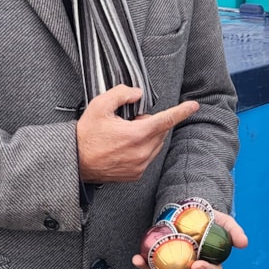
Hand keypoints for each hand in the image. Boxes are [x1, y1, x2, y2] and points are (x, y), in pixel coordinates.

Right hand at [77, 85, 197, 183]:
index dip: (181, 111)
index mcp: (136, 135)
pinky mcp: (136, 174)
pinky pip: (148, 157)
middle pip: (160, 131)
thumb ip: (121, 93)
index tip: (193, 105)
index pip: (166, 120)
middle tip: (129, 122)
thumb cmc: (86, 135)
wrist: (74, 161)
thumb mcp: (100, 105)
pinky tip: (123, 147)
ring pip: (156, 144)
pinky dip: (142, 149)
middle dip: (150, 123)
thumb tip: (138, 94)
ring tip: (123, 136)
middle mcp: (141, 152)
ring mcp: (139, 166)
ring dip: (147, 136)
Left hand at [132, 210, 248, 268]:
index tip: (197, 265)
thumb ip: (233, 231)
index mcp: (209, 265)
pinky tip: (136, 259)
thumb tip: (244, 243)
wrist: (187, 210)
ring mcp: (175, 268)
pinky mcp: (159, 262)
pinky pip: (151, 267)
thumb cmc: (209, 218)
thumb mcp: (222, 221)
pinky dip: (143, 265)